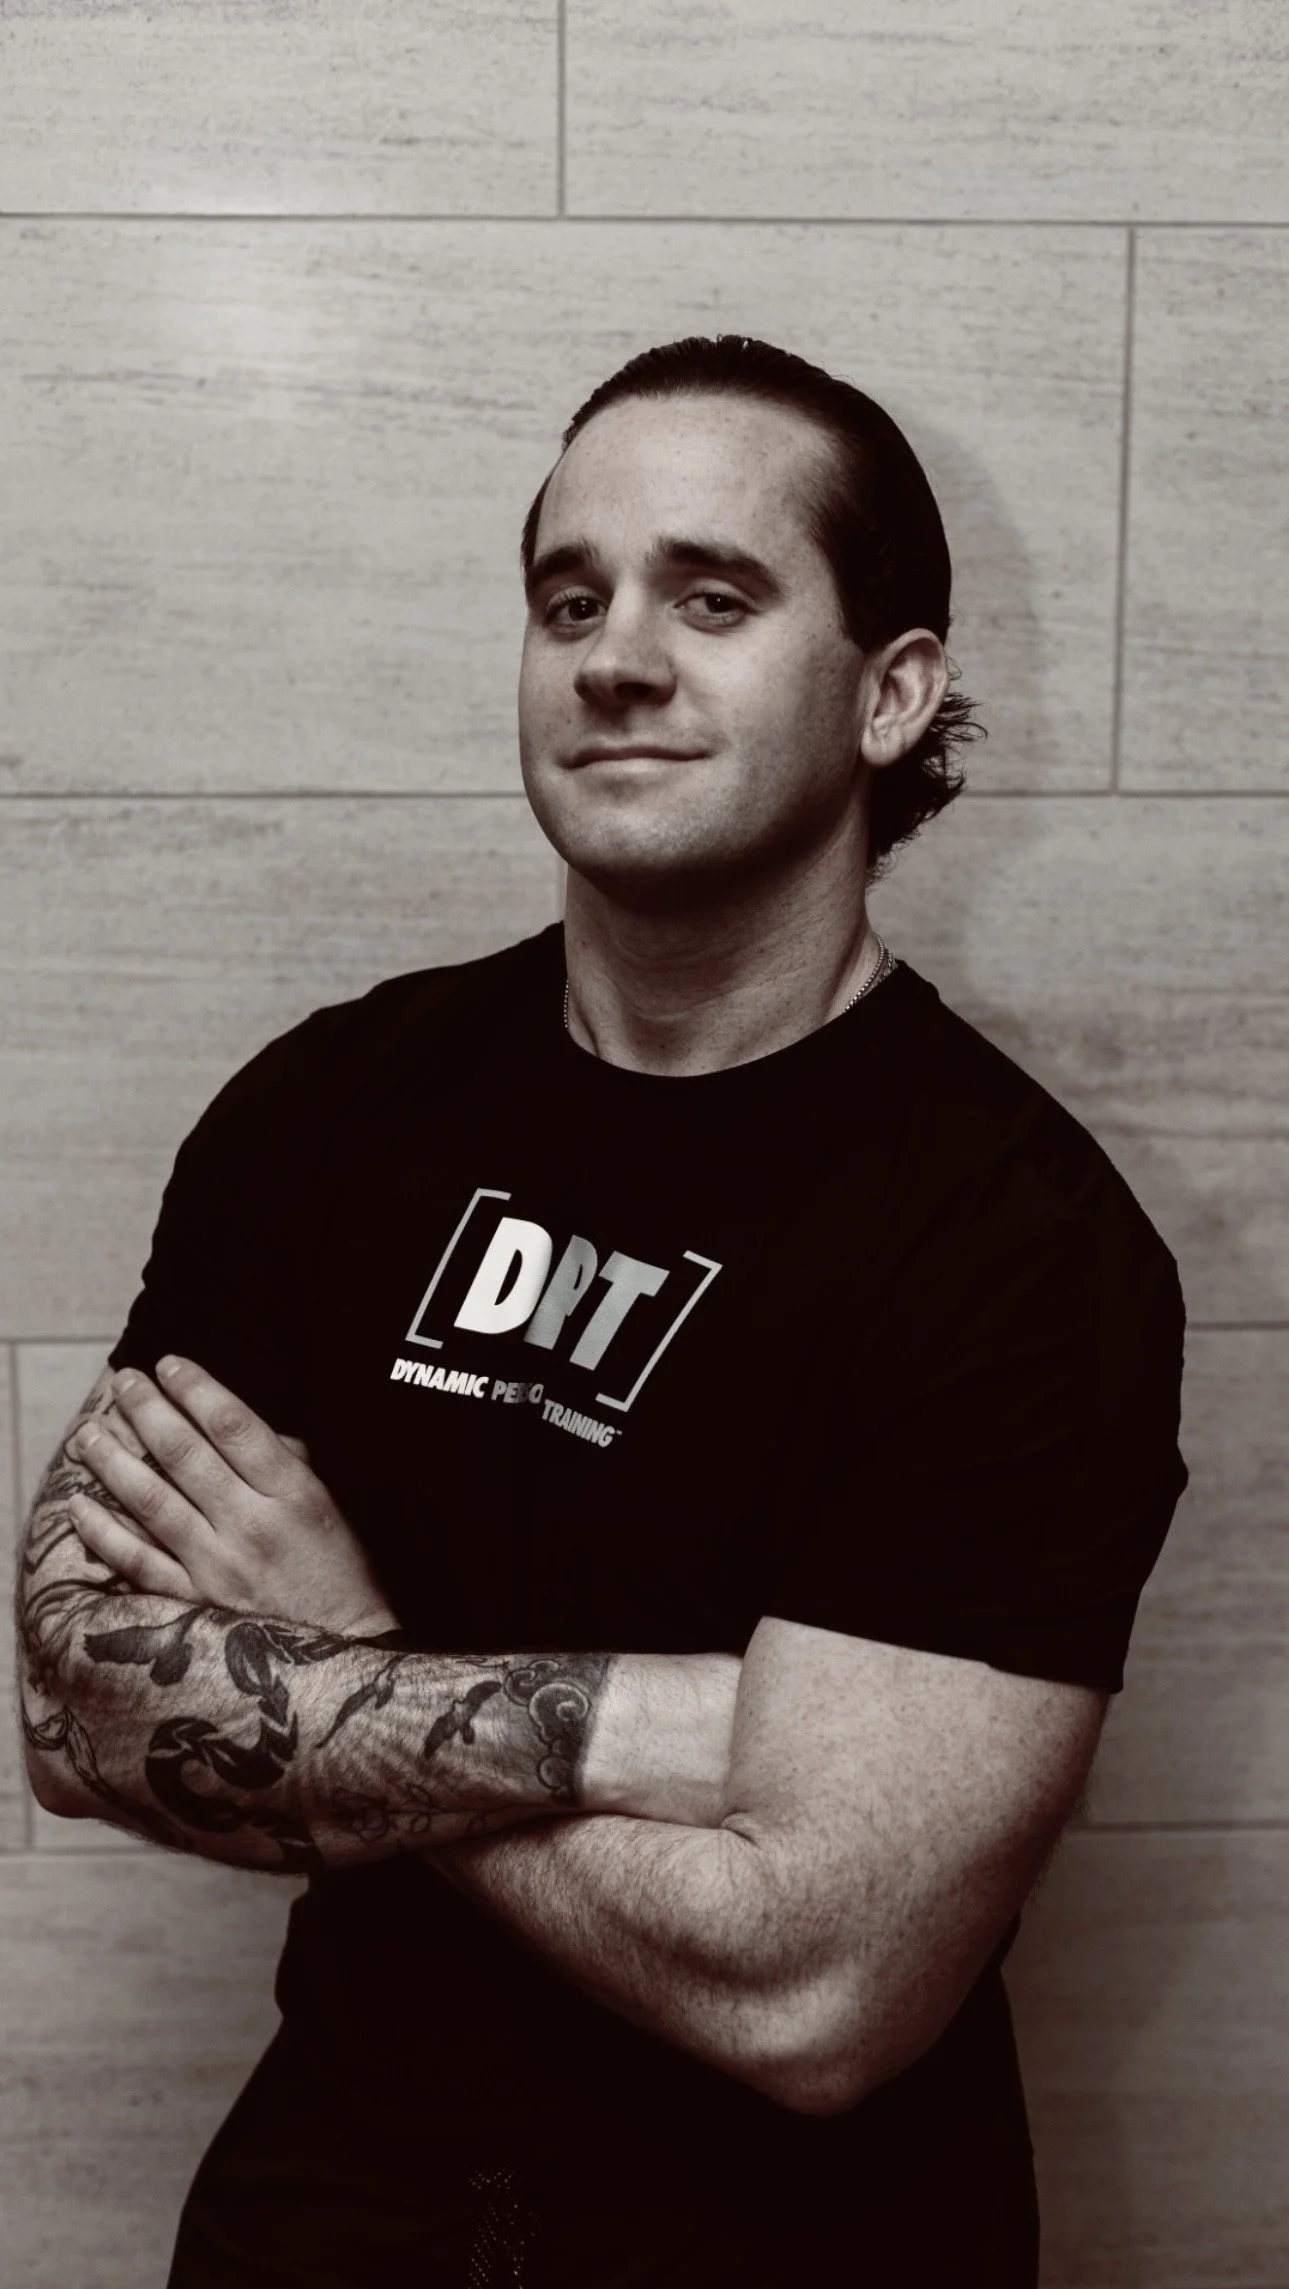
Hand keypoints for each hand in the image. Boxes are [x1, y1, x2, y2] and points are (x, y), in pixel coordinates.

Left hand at [66, 1356, 399, 1636]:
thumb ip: (290, 1462)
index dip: (197, 1389)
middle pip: (185, 1454)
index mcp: (294, 1493)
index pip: (234, 1426)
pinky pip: (138, 1563)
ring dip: (114, 1463)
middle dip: (147, 1411)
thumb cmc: (346, 1571)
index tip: (169, 1363)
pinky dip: (105, 1534)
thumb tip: (239, 1426)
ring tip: (89, 1434)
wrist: (352, 1651)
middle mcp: (253, 1525)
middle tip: (123, 1382)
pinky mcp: (197, 1603)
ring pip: (152, 1502)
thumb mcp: (333, 1504)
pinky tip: (81, 1507)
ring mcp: (220, 1566)